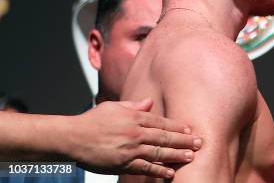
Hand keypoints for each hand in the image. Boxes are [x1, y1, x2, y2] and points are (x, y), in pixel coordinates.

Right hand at [70, 98, 201, 177]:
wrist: (72, 137)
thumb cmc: (92, 120)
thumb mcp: (115, 107)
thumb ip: (135, 105)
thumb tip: (150, 102)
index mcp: (134, 118)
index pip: (161, 122)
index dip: (177, 127)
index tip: (190, 130)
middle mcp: (135, 133)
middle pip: (164, 137)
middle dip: (184, 141)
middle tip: (199, 143)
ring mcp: (130, 150)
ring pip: (158, 153)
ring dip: (176, 156)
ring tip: (190, 157)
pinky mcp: (123, 164)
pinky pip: (144, 168)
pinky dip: (158, 171)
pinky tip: (170, 173)